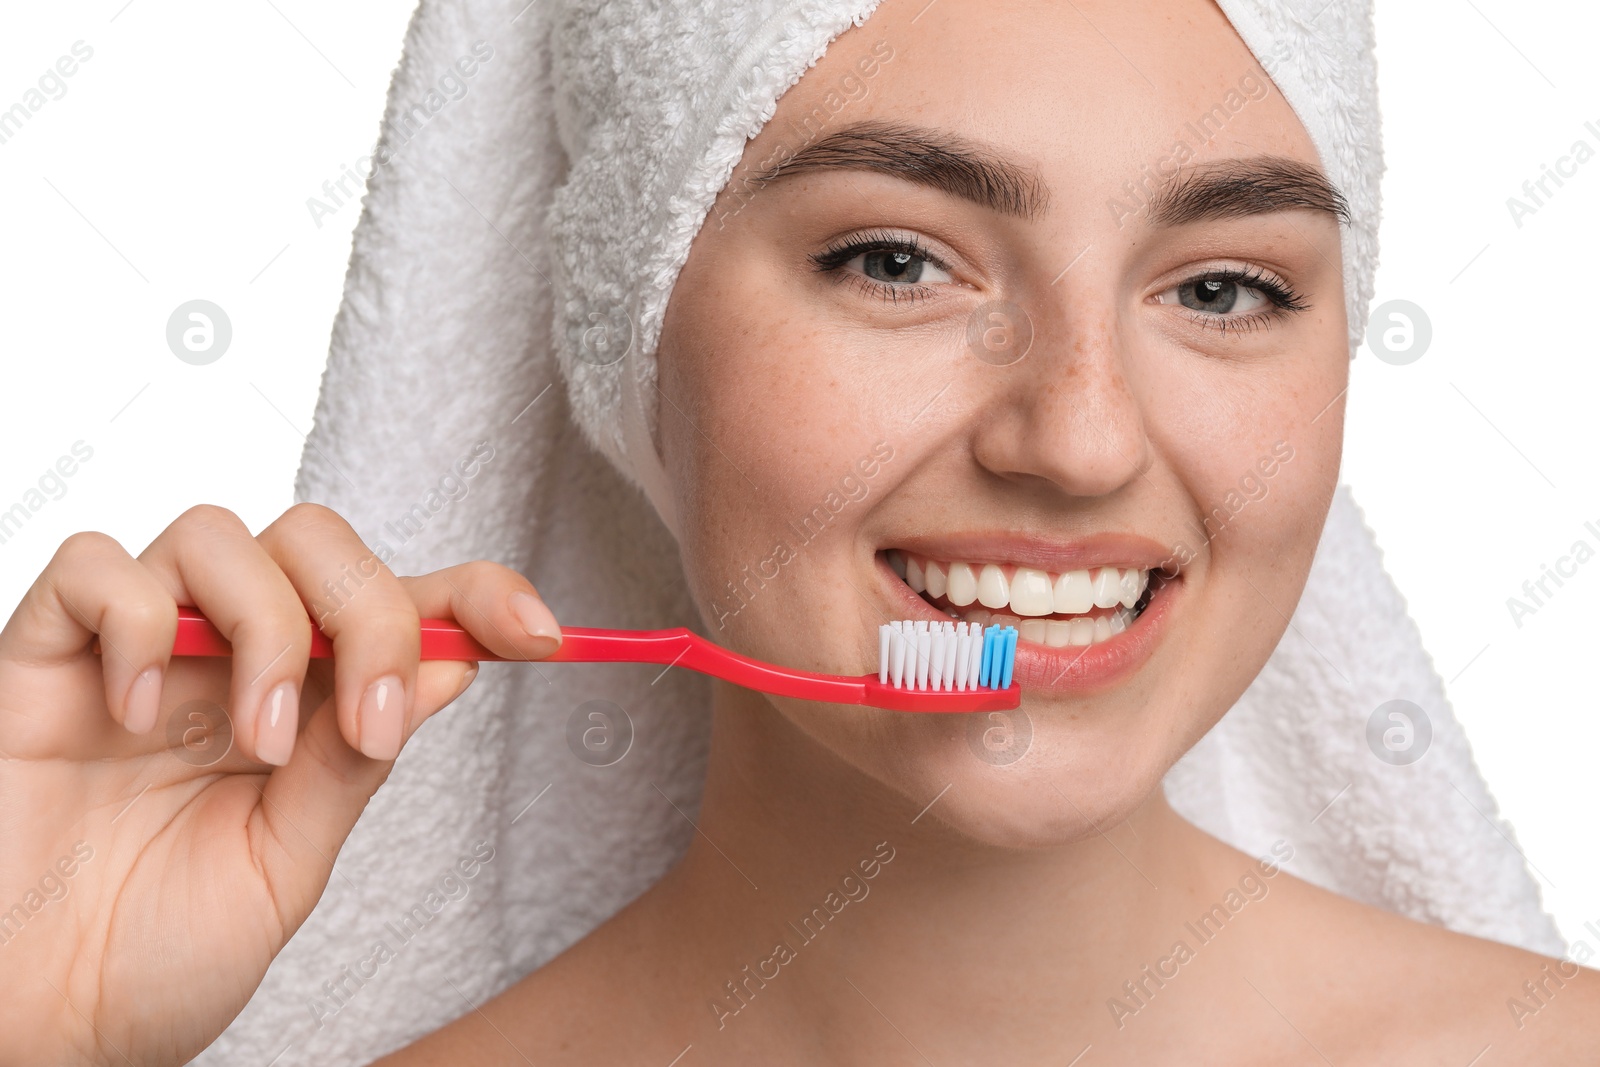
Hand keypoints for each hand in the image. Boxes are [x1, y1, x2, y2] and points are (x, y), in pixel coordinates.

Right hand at [0, 503, 561, 1065]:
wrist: (34, 1026)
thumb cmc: (150, 957)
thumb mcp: (287, 864)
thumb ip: (355, 762)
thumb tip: (453, 664)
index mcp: (299, 701)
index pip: (400, 602)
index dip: (478, 594)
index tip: (543, 633)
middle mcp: (225, 656)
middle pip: (318, 542)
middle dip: (370, 613)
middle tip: (361, 723)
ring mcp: (136, 649)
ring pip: (221, 535)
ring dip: (265, 628)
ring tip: (254, 744)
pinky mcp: (41, 654)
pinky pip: (95, 566)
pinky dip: (136, 619)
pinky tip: (138, 711)